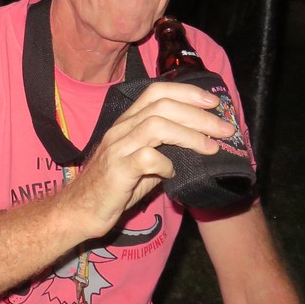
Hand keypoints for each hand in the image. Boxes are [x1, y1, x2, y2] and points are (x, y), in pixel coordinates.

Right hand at [60, 81, 234, 239]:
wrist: (80, 211)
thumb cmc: (113, 188)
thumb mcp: (141, 163)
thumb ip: (163, 150)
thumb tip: (198, 144)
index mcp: (127, 123)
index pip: (156, 92)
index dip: (187, 93)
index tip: (213, 102)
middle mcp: (121, 130)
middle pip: (162, 105)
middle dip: (199, 114)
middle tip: (224, 128)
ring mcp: (117, 148)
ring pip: (156, 125)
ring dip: (190, 134)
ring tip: (211, 147)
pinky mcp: (117, 170)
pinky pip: (147, 158)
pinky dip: (167, 163)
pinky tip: (173, 172)